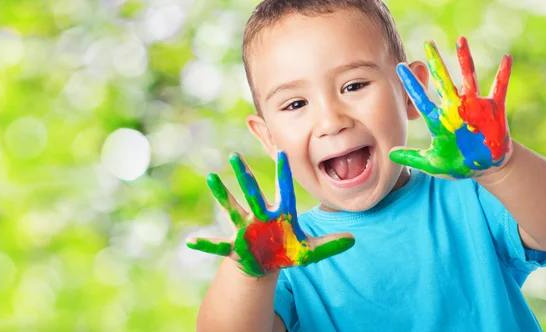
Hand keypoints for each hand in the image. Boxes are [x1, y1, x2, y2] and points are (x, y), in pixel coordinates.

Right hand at [186, 151, 354, 276]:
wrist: (266, 263)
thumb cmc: (286, 251)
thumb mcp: (309, 251)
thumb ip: (330, 245)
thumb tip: (354, 239)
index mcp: (280, 215)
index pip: (284, 191)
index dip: (283, 174)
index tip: (283, 152)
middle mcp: (261, 216)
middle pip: (253, 192)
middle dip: (245, 175)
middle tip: (236, 155)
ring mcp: (246, 229)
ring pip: (232, 208)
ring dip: (221, 194)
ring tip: (211, 177)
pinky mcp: (235, 245)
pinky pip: (217, 246)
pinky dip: (205, 244)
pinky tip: (191, 241)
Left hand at [390, 36, 512, 178]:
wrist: (486, 167)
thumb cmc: (458, 165)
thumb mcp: (433, 164)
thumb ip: (412, 158)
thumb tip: (390, 155)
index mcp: (439, 121)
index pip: (421, 99)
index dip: (411, 84)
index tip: (400, 67)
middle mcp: (455, 109)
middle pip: (443, 81)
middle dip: (435, 63)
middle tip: (427, 43)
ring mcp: (474, 107)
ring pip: (468, 78)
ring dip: (465, 59)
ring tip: (460, 39)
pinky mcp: (494, 110)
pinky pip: (499, 89)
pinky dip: (504, 74)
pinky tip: (506, 58)